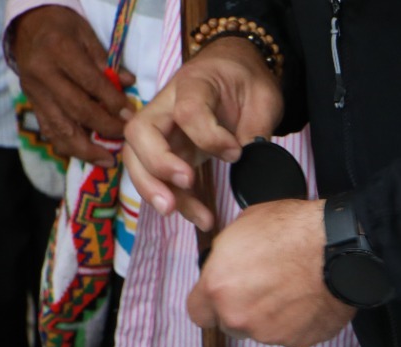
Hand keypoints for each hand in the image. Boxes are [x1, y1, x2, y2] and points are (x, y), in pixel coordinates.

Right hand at [10, 5, 135, 166]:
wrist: (28, 26)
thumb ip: (105, 62)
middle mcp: (43, 74)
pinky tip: (87, 155)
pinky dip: (68, 146)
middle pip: (77, 110)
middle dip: (105, 128)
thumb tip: (128, 84)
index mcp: (59, 51)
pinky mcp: (32, 104)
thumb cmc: (63, 28)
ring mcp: (35, 92)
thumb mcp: (86, 34)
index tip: (131, 116)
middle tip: (125, 137)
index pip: (90, 84)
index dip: (113, 103)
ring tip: (106, 160)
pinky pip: (49, 131)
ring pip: (59, 128)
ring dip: (85, 149)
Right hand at [123, 37, 282, 228]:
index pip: (186, 111)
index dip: (209, 136)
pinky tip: (201, 218)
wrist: (232, 73)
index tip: (236, 152)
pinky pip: (159, 178)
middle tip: (187, 183)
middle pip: (140, 133)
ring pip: (138, 159)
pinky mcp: (169, 152)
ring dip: (155, 190)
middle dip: (157, 164)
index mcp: (193, 84)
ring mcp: (163, 131)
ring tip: (183, 213)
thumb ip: (256, 124)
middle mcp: (166, 107)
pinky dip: (176, 200)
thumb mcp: (262, 95)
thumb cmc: (245, 81)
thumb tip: (250, 159)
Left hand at [187, 198, 355, 346]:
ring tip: (292, 289)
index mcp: (218, 289)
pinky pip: (292, 335)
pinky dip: (298, 322)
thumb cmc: (293, 230)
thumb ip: (226, 258)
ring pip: (263, 331)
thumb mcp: (243, 227)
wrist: (339, 248)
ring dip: (271, 316)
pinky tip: (308, 298)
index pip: (198, 313)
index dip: (211, 303)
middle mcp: (240, 318)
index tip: (223, 295)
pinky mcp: (299, 342)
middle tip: (264, 287)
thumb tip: (226, 265)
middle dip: (243, 310)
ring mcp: (270, 334)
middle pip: (231, 325)